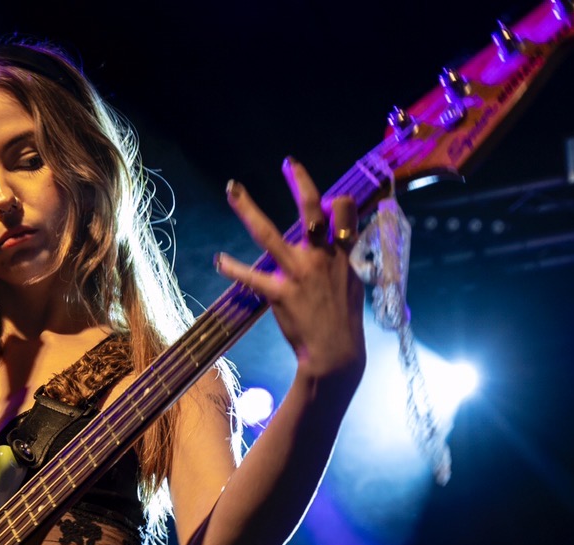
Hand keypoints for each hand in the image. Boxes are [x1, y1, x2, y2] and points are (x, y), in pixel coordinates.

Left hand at [215, 158, 365, 391]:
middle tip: (288, 163)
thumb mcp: (353, 283)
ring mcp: (297, 274)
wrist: (336, 352)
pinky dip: (233, 267)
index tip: (330, 202)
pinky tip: (219, 259)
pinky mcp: (278, 294)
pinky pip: (251, 277)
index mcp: (341, 253)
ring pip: (269, 234)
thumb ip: (344, 258)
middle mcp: (319, 256)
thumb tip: (342, 242)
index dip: (338, 202)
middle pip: (311, 208)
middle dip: (300, 181)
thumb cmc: (345, 320)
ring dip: (247, 208)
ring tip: (232, 188)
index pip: (344, 210)